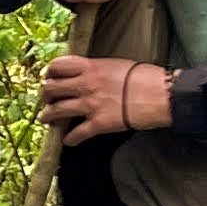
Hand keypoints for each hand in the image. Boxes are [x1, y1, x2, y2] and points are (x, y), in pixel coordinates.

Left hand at [41, 56, 172, 143]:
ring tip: (46, 119)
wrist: (161, 94)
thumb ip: (97, 69)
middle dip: (46, 94)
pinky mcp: (99, 124)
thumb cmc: (145, 77)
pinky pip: (77, 133)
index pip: (58, 66)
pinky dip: (70, 139)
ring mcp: (90, 105)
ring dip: (48, 116)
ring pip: (57, 110)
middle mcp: (86, 85)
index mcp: (90, 67)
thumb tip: (88, 73)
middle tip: (48, 99)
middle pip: (52, 88)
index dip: (51, 72)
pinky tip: (68, 141)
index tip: (50, 77)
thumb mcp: (116, 64)